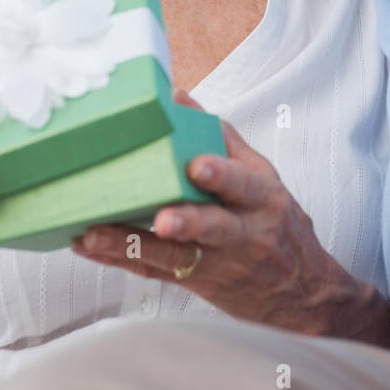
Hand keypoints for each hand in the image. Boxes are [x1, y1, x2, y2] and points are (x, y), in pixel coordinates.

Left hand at [73, 90, 389, 346]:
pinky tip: (89, 246)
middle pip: (214, 226)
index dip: (221, 175)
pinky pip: (154, 271)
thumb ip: (224, 138)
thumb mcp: (264, 177)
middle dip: (187, 222)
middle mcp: (244, 231)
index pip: (243, 184)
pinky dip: (120, 259)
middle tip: (161, 218)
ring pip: (174, 256)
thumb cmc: (276, 224)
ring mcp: (219, 262)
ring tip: (94, 234)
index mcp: (263, 197)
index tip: (197, 166)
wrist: (300, 292)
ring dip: (131, 244)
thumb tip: (179, 97)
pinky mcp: (195, 282)